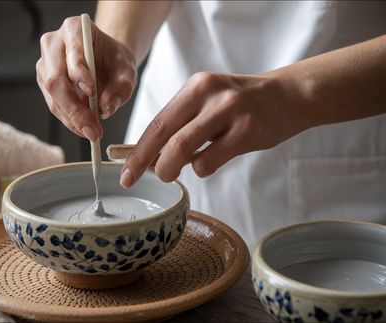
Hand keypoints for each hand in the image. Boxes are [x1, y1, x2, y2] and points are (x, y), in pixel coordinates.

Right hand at [36, 16, 137, 140]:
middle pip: (56, 79)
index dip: (79, 73)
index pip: (72, 52)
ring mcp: (45, 64)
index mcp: (73, 29)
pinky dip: (70, 120)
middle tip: (93, 129)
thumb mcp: (127, 68)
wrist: (104, 59)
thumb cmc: (113, 59)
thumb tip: (107, 108)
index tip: (92, 92)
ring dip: (72, 118)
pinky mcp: (44, 83)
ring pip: (53, 97)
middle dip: (74, 109)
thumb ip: (122, 86)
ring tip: (92, 131)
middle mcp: (52, 45)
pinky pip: (54, 105)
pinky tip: (84, 128)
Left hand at [120, 71, 309, 186]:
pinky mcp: (247, 131)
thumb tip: (147, 159)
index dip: (136, 150)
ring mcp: (229, 112)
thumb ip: (180, 127)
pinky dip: (202, 168)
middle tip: (138, 179)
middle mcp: (209, 95)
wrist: (288, 96)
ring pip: (183, 150)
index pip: (157, 122)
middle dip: (145, 163)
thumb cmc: (240, 106)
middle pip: (165, 136)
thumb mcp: (207, 104)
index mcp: (195, 87)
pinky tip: (211, 160)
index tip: (124, 172)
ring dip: (171, 168)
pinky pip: (209, 161)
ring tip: (174, 171)